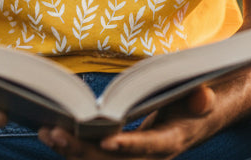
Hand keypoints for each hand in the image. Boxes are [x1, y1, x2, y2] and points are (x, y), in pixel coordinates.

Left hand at [38, 85, 220, 159]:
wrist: (194, 121)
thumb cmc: (194, 104)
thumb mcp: (202, 99)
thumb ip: (202, 99)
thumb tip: (203, 97)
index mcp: (171, 142)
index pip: (149, 147)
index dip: (129, 145)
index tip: (107, 141)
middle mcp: (149, 158)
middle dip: (83, 150)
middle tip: (57, 132)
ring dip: (71, 150)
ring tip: (46, 132)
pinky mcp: (119, 157)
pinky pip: (93, 158)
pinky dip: (72, 148)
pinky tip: (51, 134)